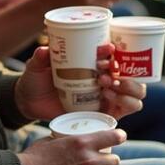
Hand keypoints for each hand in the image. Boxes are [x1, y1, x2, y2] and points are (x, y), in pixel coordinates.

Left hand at [15, 44, 144, 120]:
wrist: (29, 102)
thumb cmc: (36, 79)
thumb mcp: (36, 65)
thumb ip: (40, 57)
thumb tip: (45, 50)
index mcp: (94, 63)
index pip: (117, 56)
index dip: (118, 52)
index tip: (107, 50)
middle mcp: (105, 79)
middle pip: (134, 75)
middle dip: (127, 73)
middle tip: (105, 73)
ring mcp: (106, 97)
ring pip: (136, 94)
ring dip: (128, 88)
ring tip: (107, 86)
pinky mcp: (103, 114)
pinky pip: (124, 111)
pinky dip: (123, 104)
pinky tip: (107, 97)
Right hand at [16, 130, 124, 164]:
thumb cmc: (37, 154)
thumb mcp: (54, 138)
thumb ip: (69, 138)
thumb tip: (74, 135)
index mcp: (81, 142)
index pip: (113, 137)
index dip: (120, 136)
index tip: (120, 136)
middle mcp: (88, 159)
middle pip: (115, 159)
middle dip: (111, 158)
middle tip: (105, 157)